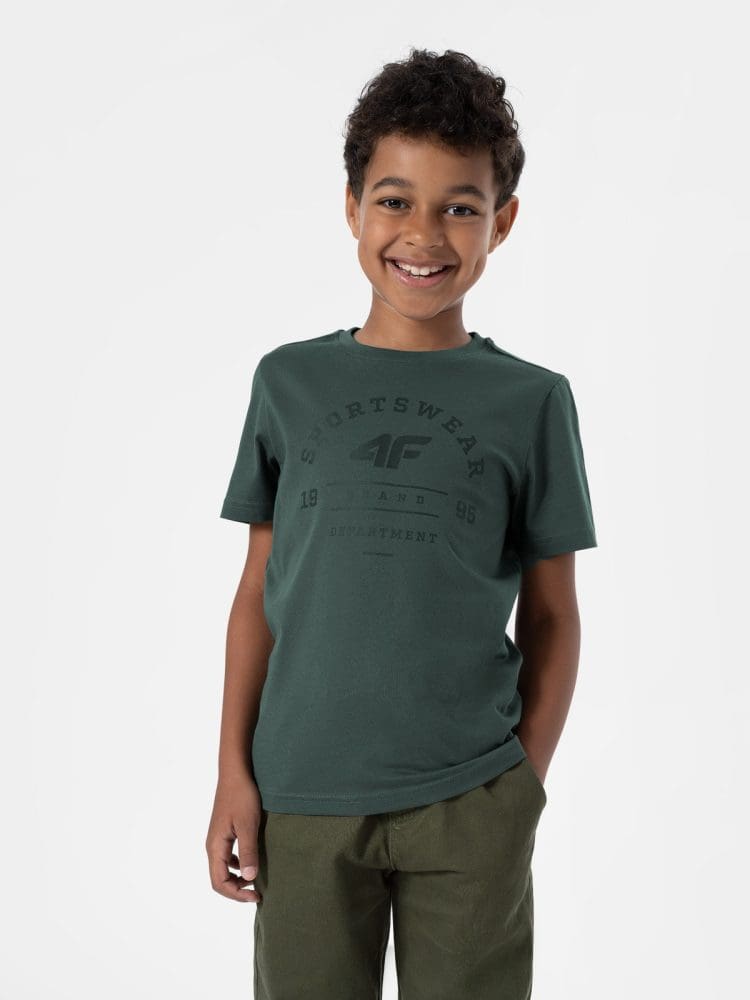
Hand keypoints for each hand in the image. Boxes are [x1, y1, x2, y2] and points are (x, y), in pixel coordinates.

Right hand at [206, 771, 263, 902]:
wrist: (235, 773)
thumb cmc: (242, 797)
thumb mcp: (248, 825)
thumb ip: (248, 851)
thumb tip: (250, 878)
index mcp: (215, 846)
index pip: (219, 882)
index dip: (236, 894)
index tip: (256, 895)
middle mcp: (212, 845)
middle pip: (218, 879)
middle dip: (236, 890)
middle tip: (258, 893)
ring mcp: (217, 839)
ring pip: (222, 869)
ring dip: (237, 879)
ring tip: (255, 881)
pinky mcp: (224, 832)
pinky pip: (226, 857)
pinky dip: (237, 866)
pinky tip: (251, 862)